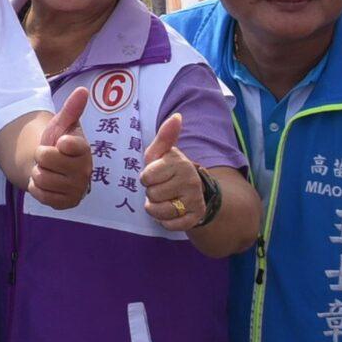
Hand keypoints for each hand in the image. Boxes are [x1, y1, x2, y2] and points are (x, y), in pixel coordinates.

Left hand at [29, 85, 93, 210]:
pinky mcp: (67, 203)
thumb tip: (83, 90)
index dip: (60, 142)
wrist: (50, 168)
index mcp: (84, 149)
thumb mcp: (61, 124)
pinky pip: (40, 194)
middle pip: (45, 159)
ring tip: (47, 170)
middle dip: (40, 157)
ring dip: (38, 173)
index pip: (70, 144)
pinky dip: (37, 189)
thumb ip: (71, 109)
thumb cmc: (57, 143)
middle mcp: (84, 170)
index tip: (60, 142)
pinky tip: (46, 185)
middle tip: (48, 158)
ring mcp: (77, 188)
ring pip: (41, 177)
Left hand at [140, 112, 204, 228]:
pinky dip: (165, 222)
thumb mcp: (162, 152)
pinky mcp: (196, 217)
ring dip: (156, 208)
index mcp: (179, 163)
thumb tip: (177, 116)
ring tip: (164, 199)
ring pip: (159, 211)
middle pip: (152, 194)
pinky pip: (171, 225)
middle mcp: (190, 181)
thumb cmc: (168, 169)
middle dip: (152, 193)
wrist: (193, 190)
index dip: (146, 177)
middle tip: (162, 187)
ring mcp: (195, 200)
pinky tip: (170, 212)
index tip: (155, 174)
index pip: (146, 177)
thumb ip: (165, 136)